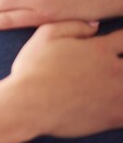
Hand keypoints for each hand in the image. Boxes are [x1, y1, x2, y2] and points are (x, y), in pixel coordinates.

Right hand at [9, 21, 122, 136]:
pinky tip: (117, 104)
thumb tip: (95, 25)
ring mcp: (117, 95)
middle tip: (113, 66)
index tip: (118, 43)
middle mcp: (114, 70)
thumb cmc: (33, 68)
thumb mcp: (45, 35)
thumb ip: (73, 25)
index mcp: (100, 49)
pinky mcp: (114, 117)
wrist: (28, 104)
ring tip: (116, 82)